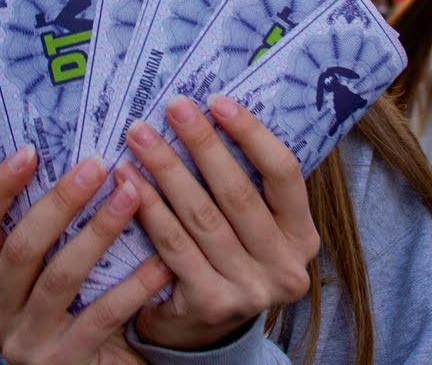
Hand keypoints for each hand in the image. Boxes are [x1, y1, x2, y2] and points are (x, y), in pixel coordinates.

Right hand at [0, 147, 172, 364]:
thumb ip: (51, 232)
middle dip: (61, 201)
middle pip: (20, 248)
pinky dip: (133, 285)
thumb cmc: (76, 313)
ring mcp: (24, 345)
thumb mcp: (49, 274)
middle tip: (98, 165)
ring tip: (133, 195)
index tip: (31, 150)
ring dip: (99, 231)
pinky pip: (101, 316)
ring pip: (60, 277)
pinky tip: (160, 261)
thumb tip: (80, 156)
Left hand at [120, 95, 320, 349]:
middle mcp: (285, 266)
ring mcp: (250, 290)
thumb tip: (212, 111)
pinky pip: (174, 246)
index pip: (284, 173)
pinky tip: (128, 180)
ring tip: (140, 136)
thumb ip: (246, 181)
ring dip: (167, 169)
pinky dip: (149, 208)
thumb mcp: (253, 225)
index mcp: (302, 236)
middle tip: (172, 107)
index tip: (217, 101)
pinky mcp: (211, 304)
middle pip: (238, 192)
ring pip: (202, 216)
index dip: (252, 134)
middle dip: (202, 144)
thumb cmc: (227, 255)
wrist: (204, 329)